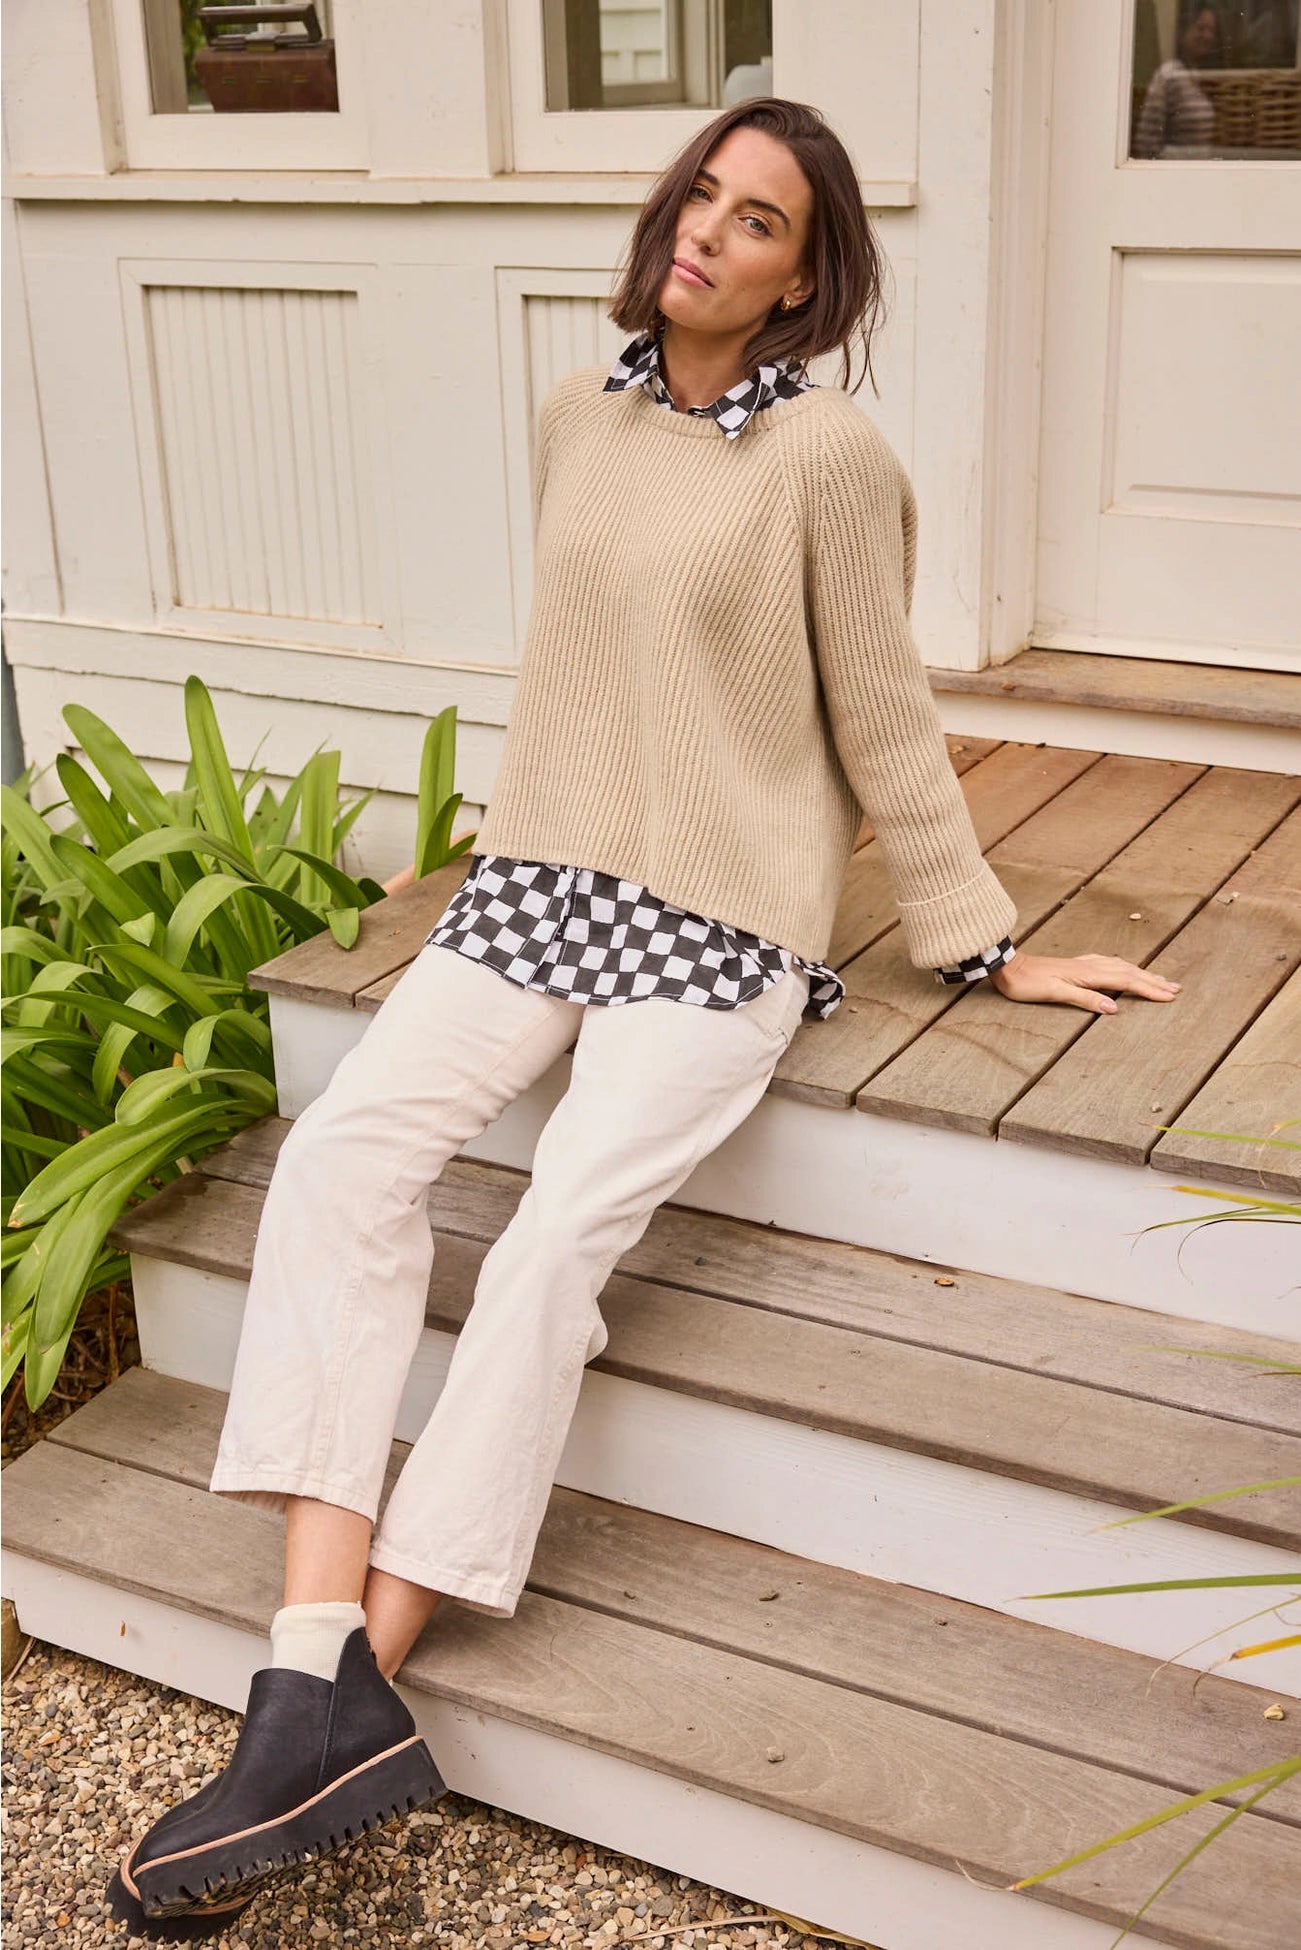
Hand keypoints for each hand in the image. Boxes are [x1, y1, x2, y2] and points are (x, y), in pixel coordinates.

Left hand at [989, 952, 1180, 1015]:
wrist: (1008, 966)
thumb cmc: (1028, 983)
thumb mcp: (1055, 994)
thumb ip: (1085, 999)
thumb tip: (1114, 1008)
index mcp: (1088, 974)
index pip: (1127, 982)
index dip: (1149, 990)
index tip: (1170, 997)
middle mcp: (1090, 966)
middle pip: (1129, 972)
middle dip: (1153, 981)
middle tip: (1176, 989)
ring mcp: (1084, 963)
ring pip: (1121, 967)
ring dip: (1142, 973)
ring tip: (1160, 979)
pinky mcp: (1077, 964)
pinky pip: (1110, 964)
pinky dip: (1125, 968)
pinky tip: (1125, 968)